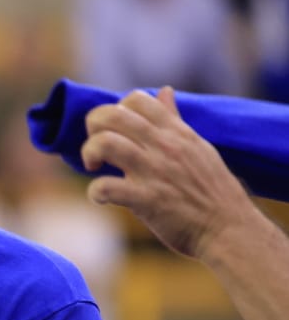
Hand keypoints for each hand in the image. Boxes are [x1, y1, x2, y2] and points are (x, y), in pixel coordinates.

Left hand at [80, 87, 253, 258]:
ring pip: (105, 143)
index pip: (138, 99)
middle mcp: (164, 146)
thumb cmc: (213, 190)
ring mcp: (154, 172)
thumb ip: (175, 120)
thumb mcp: (197, 146)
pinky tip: (101, 197)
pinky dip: (95, 192)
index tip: (116, 130)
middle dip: (93, 126)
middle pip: (112, 115)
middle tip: (97, 148)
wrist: (230, 229)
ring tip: (95, 167)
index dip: (116, 109)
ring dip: (89, 153)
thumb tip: (164, 91)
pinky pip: (106, 186)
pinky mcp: (147, 200)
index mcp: (176, 132)